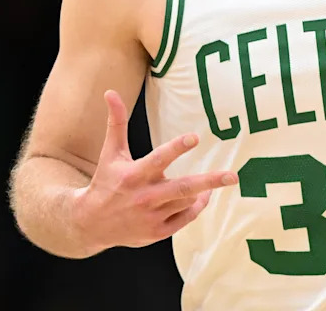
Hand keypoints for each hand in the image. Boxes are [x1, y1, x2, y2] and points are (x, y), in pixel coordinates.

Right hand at [71, 89, 237, 253]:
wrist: (92, 223)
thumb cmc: (106, 182)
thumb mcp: (110, 152)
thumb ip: (116, 123)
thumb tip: (111, 92)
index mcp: (134, 175)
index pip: (158, 160)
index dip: (176, 148)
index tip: (194, 137)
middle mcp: (145, 197)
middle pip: (182, 188)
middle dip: (209, 181)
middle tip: (233, 176)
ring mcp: (152, 217)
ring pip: (186, 202)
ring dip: (203, 191)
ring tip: (219, 180)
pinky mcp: (157, 232)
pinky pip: (185, 219)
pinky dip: (196, 207)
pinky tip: (202, 196)